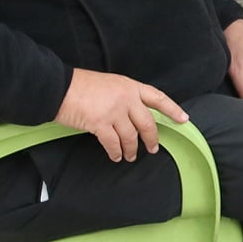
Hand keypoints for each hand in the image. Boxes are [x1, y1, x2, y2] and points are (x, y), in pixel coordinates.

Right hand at [56, 69, 187, 161]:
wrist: (59, 86)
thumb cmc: (80, 85)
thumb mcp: (110, 84)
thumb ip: (124, 97)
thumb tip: (132, 115)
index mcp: (130, 86)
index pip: (157, 98)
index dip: (173, 109)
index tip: (184, 119)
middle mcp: (126, 98)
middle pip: (148, 123)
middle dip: (152, 139)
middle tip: (152, 149)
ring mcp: (114, 110)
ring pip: (131, 136)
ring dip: (131, 150)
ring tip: (129, 156)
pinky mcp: (101, 123)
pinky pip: (114, 143)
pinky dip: (116, 152)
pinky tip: (115, 156)